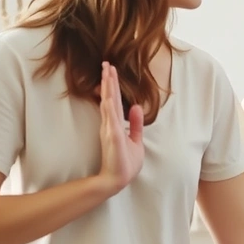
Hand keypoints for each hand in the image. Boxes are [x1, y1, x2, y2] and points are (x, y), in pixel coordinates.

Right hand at [97, 62, 144, 192]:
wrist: (117, 179)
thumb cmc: (125, 162)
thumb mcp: (135, 140)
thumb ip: (135, 124)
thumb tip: (137, 106)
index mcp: (115, 124)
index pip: (114, 100)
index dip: (112, 85)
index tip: (111, 69)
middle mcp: (110, 124)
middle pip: (109, 97)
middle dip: (108, 80)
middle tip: (106, 63)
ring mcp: (110, 130)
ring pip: (108, 104)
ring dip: (107, 89)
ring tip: (106, 72)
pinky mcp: (112, 138)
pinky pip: (110, 121)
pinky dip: (109, 109)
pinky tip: (107, 98)